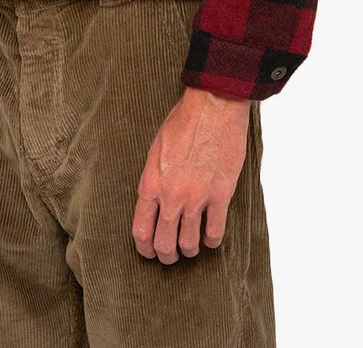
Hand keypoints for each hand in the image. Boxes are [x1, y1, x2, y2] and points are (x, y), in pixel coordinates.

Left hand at [132, 86, 250, 262]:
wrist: (212, 107)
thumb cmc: (183, 122)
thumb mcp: (155, 150)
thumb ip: (153, 180)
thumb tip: (154, 203)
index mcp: (151, 183)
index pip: (141, 230)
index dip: (144, 248)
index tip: (149, 252)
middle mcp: (171, 196)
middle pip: (164, 244)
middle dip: (166, 255)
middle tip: (171, 255)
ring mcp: (196, 198)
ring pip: (189, 244)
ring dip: (189, 250)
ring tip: (191, 247)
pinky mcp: (220, 195)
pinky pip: (215, 232)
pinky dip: (212, 240)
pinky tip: (210, 237)